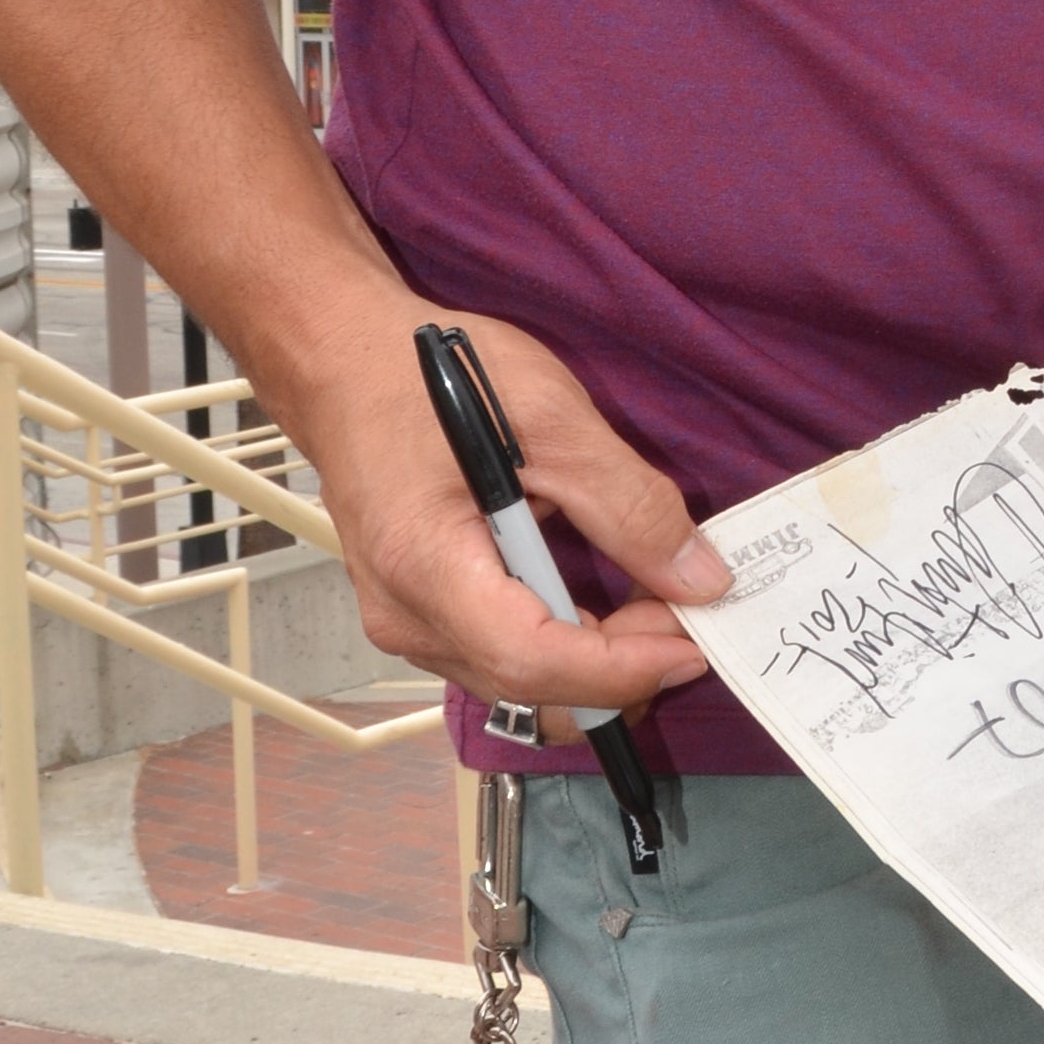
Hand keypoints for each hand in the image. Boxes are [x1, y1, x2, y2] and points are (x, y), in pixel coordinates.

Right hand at [254, 273, 727, 720]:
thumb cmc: (434, 373)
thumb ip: (627, 503)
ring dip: (594, 661)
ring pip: (513, 680)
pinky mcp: (415, 610)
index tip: (695, 647)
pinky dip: (560, 644)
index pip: (534, 661)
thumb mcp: (551, 418)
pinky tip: (605, 604)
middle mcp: (405, 616)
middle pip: (526, 683)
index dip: (623, 669)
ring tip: (656, 609)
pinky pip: (495, 653)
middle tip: (688, 616)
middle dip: (619, 667)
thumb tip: (701, 580)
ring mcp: (403, 620)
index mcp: (426, 567)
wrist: (343, 359)